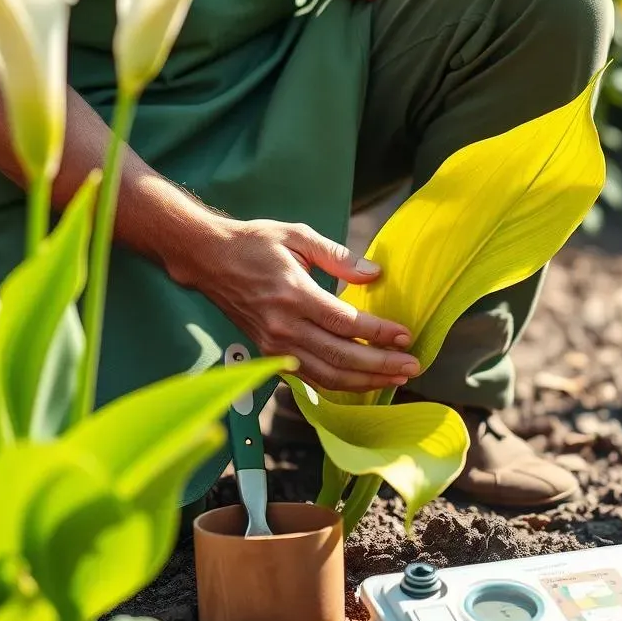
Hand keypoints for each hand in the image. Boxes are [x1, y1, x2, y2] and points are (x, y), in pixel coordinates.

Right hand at [174, 216, 419, 392]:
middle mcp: (283, 327)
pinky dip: (338, 384)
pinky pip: (308, 378)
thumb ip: (338, 257)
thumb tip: (375, 274)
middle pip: (341, 357)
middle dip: (381, 365)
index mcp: (294, 295)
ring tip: (396, 378)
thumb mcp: (298, 236)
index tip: (406, 335)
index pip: (346, 323)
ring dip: (364, 381)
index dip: (379, 334)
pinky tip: (362, 382)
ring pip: (327, 376)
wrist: (208, 259)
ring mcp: (274, 345)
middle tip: (413, 365)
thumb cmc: (255, 243)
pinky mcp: (268, 354)